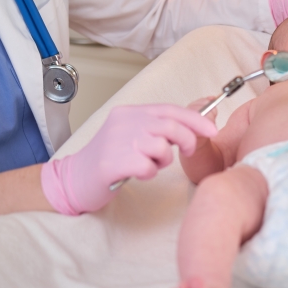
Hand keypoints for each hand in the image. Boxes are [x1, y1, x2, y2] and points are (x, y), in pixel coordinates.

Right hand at [41, 104, 216, 214]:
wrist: (75, 178)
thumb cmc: (110, 159)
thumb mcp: (134, 135)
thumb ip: (161, 128)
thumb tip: (199, 119)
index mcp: (130, 112)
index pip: (170, 109)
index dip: (195, 119)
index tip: (212, 130)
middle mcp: (123, 122)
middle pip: (170, 126)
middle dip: (187, 140)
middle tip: (187, 151)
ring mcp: (116, 141)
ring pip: (160, 146)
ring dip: (163, 160)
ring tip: (151, 165)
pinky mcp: (112, 162)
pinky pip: (147, 166)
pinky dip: (149, 172)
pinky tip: (138, 173)